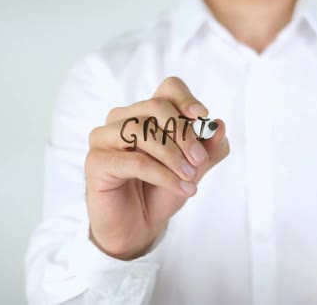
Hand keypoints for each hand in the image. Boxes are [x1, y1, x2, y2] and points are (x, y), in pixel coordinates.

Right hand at [85, 77, 229, 259]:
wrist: (138, 227)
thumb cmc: (161, 192)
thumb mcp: (193, 170)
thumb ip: (209, 149)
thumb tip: (219, 126)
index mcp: (148, 114)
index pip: (168, 89)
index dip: (186, 99)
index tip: (203, 116)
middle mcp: (123, 119)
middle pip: (156, 106)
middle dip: (184, 132)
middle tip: (200, 160)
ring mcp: (105, 137)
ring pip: (142, 130)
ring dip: (173, 156)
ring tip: (191, 178)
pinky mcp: (97, 161)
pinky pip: (134, 160)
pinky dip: (163, 175)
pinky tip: (182, 188)